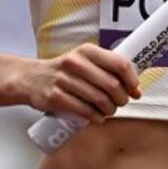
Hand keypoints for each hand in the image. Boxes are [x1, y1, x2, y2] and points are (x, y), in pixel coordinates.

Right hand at [22, 44, 142, 123]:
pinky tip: (97, 117)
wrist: (32, 79)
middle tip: (120, 103)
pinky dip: (95, 117)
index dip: (132, 80)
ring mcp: (64, 80)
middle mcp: (75, 62)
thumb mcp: (85, 62)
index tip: (134, 90)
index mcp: (87, 51)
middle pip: (112, 85)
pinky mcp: (55, 97)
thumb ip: (108, 71)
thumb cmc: (65, 72)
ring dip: (109, 110)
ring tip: (109, 111)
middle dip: (121, 99)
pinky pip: (84, 110)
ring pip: (99, 100)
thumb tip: (136, 90)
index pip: (120, 63)